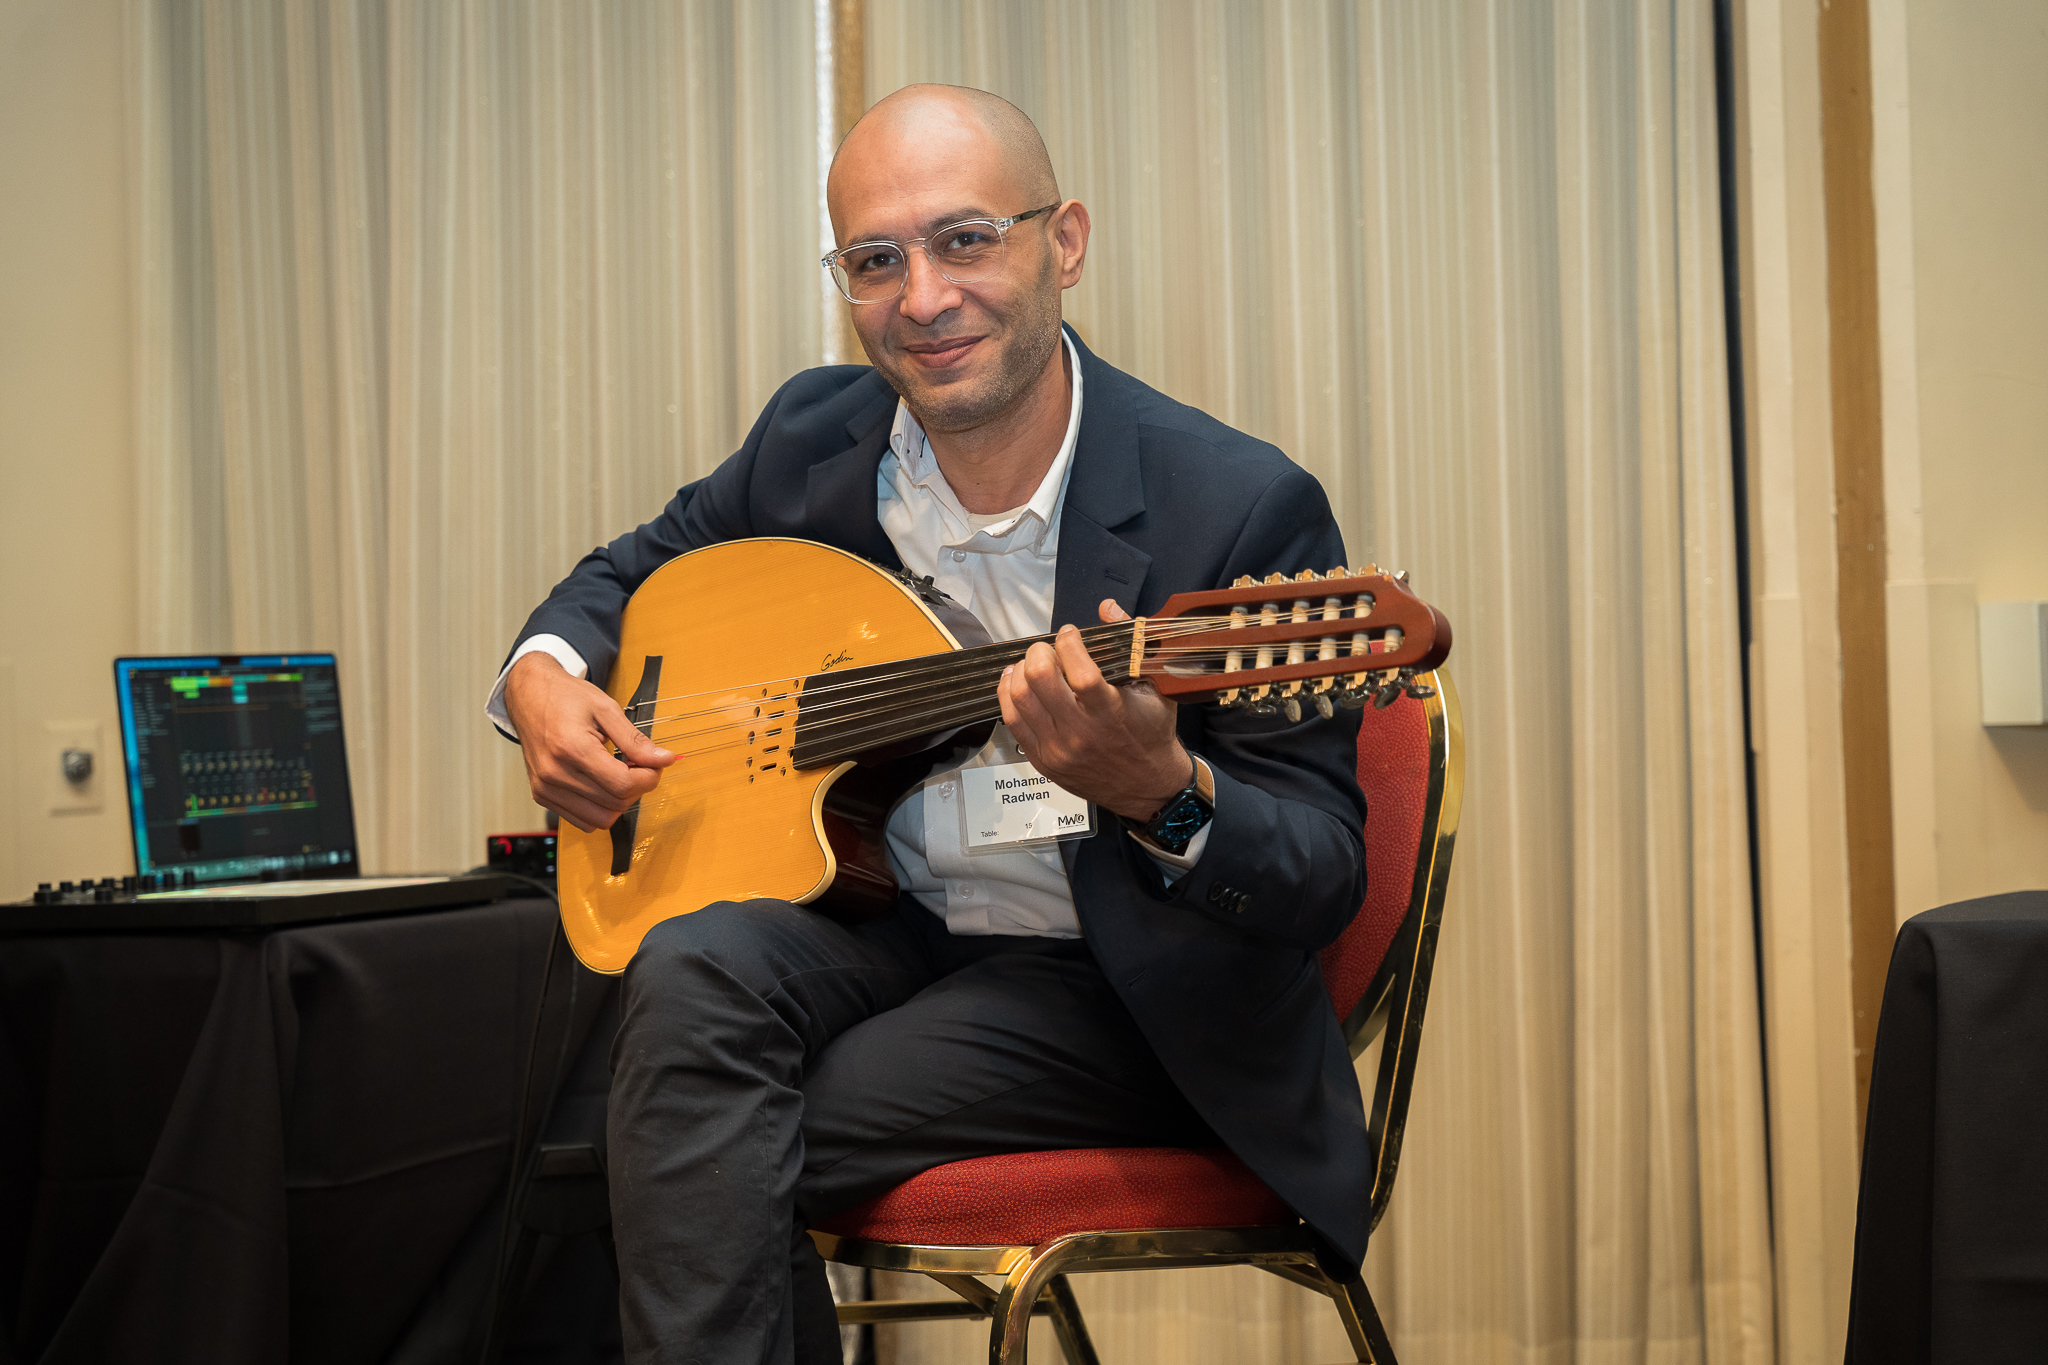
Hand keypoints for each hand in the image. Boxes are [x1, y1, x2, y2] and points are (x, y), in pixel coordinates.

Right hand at [504, 651, 676, 831]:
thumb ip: (635, 739)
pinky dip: (600, 809)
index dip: (649, 778)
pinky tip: (603, 784)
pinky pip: (582, 821)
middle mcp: (554, 773)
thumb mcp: (606, 708)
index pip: (623, 784)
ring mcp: (545, 787)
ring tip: (620, 774)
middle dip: (638, 787)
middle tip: (640, 765)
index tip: (656, 765)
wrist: (530, 696)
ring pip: (600, 819)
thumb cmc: (565, 697)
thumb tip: (663, 759)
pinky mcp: (541, 795)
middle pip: (614, 803)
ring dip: (620, 802)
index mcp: (571, 748)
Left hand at [997, 599, 1190, 821]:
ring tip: (1030, 663)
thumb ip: (1132, 644)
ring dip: (1020, 671)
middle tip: (1047, 648)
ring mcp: (1058, 749)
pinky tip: (1017, 683)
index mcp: (1112, 714)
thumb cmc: (1152, 733)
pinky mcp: (1043, 761)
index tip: (1070, 633)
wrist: (1147, 786)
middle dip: (1039, 652)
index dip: (1069, 643)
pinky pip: (1013, 722)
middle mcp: (1082, 733)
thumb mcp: (1155, 688)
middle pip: (1040, 681)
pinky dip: (1008, 695)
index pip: (1080, 672)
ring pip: (1020, 699)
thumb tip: (1107, 607)